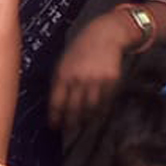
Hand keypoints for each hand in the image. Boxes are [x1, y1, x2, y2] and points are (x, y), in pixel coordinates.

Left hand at [50, 10, 139, 133]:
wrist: (104, 36)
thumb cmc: (79, 51)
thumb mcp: (63, 63)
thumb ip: (60, 82)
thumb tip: (57, 105)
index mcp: (63, 74)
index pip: (57, 102)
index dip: (55, 117)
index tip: (54, 126)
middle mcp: (79, 79)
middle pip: (74, 108)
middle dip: (70, 122)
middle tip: (68, 130)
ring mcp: (96, 80)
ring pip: (91, 107)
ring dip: (86, 118)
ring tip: (82, 123)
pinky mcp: (112, 80)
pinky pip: (105, 101)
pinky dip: (100, 109)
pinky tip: (96, 114)